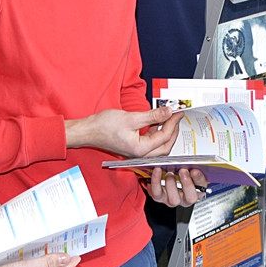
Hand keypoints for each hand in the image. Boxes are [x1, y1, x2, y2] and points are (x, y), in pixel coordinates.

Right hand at [65, 106, 182, 158]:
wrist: (88, 131)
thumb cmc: (103, 126)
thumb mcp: (131, 118)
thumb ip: (152, 116)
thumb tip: (168, 112)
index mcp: (140, 149)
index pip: (164, 137)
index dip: (173, 123)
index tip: (177, 112)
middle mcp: (139, 154)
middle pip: (165, 146)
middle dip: (173, 131)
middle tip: (176, 117)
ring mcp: (137, 152)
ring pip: (159, 146)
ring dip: (165, 133)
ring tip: (169, 118)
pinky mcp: (134, 147)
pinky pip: (151, 143)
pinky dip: (156, 133)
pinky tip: (156, 123)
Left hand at [148, 167, 208, 206]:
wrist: (164, 172)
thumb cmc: (178, 168)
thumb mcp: (188, 165)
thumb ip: (192, 163)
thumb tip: (194, 156)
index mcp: (197, 189)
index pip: (202, 187)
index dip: (199, 179)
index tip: (195, 170)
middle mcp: (185, 197)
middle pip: (190, 198)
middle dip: (187, 184)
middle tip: (183, 171)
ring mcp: (172, 199)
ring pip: (173, 199)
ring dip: (172, 184)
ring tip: (170, 172)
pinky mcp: (159, 197)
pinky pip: (157, 193)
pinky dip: (156, 181)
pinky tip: (157, 171)